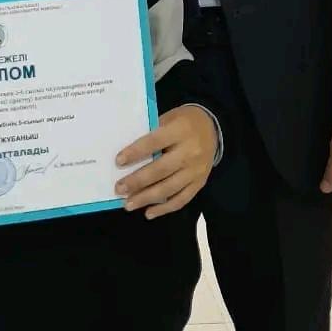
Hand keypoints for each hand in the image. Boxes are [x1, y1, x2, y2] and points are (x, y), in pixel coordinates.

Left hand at [114, 105, 217, 219]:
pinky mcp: (199, 183)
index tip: (118, 161)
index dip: (136, 152)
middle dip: (138, 181)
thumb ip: (152, 133)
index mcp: (180, 130)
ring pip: (170, 188)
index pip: (154, 142)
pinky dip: (164, 208)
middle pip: (161, 169)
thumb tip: (128, 154)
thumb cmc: (183, 121)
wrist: (213, 128)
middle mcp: (190, 152)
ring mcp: (196, 170)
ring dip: (147, 198)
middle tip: (119, 189)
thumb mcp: (168, 117)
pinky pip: (182, 199)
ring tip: (129, 204)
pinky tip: (148, 213)